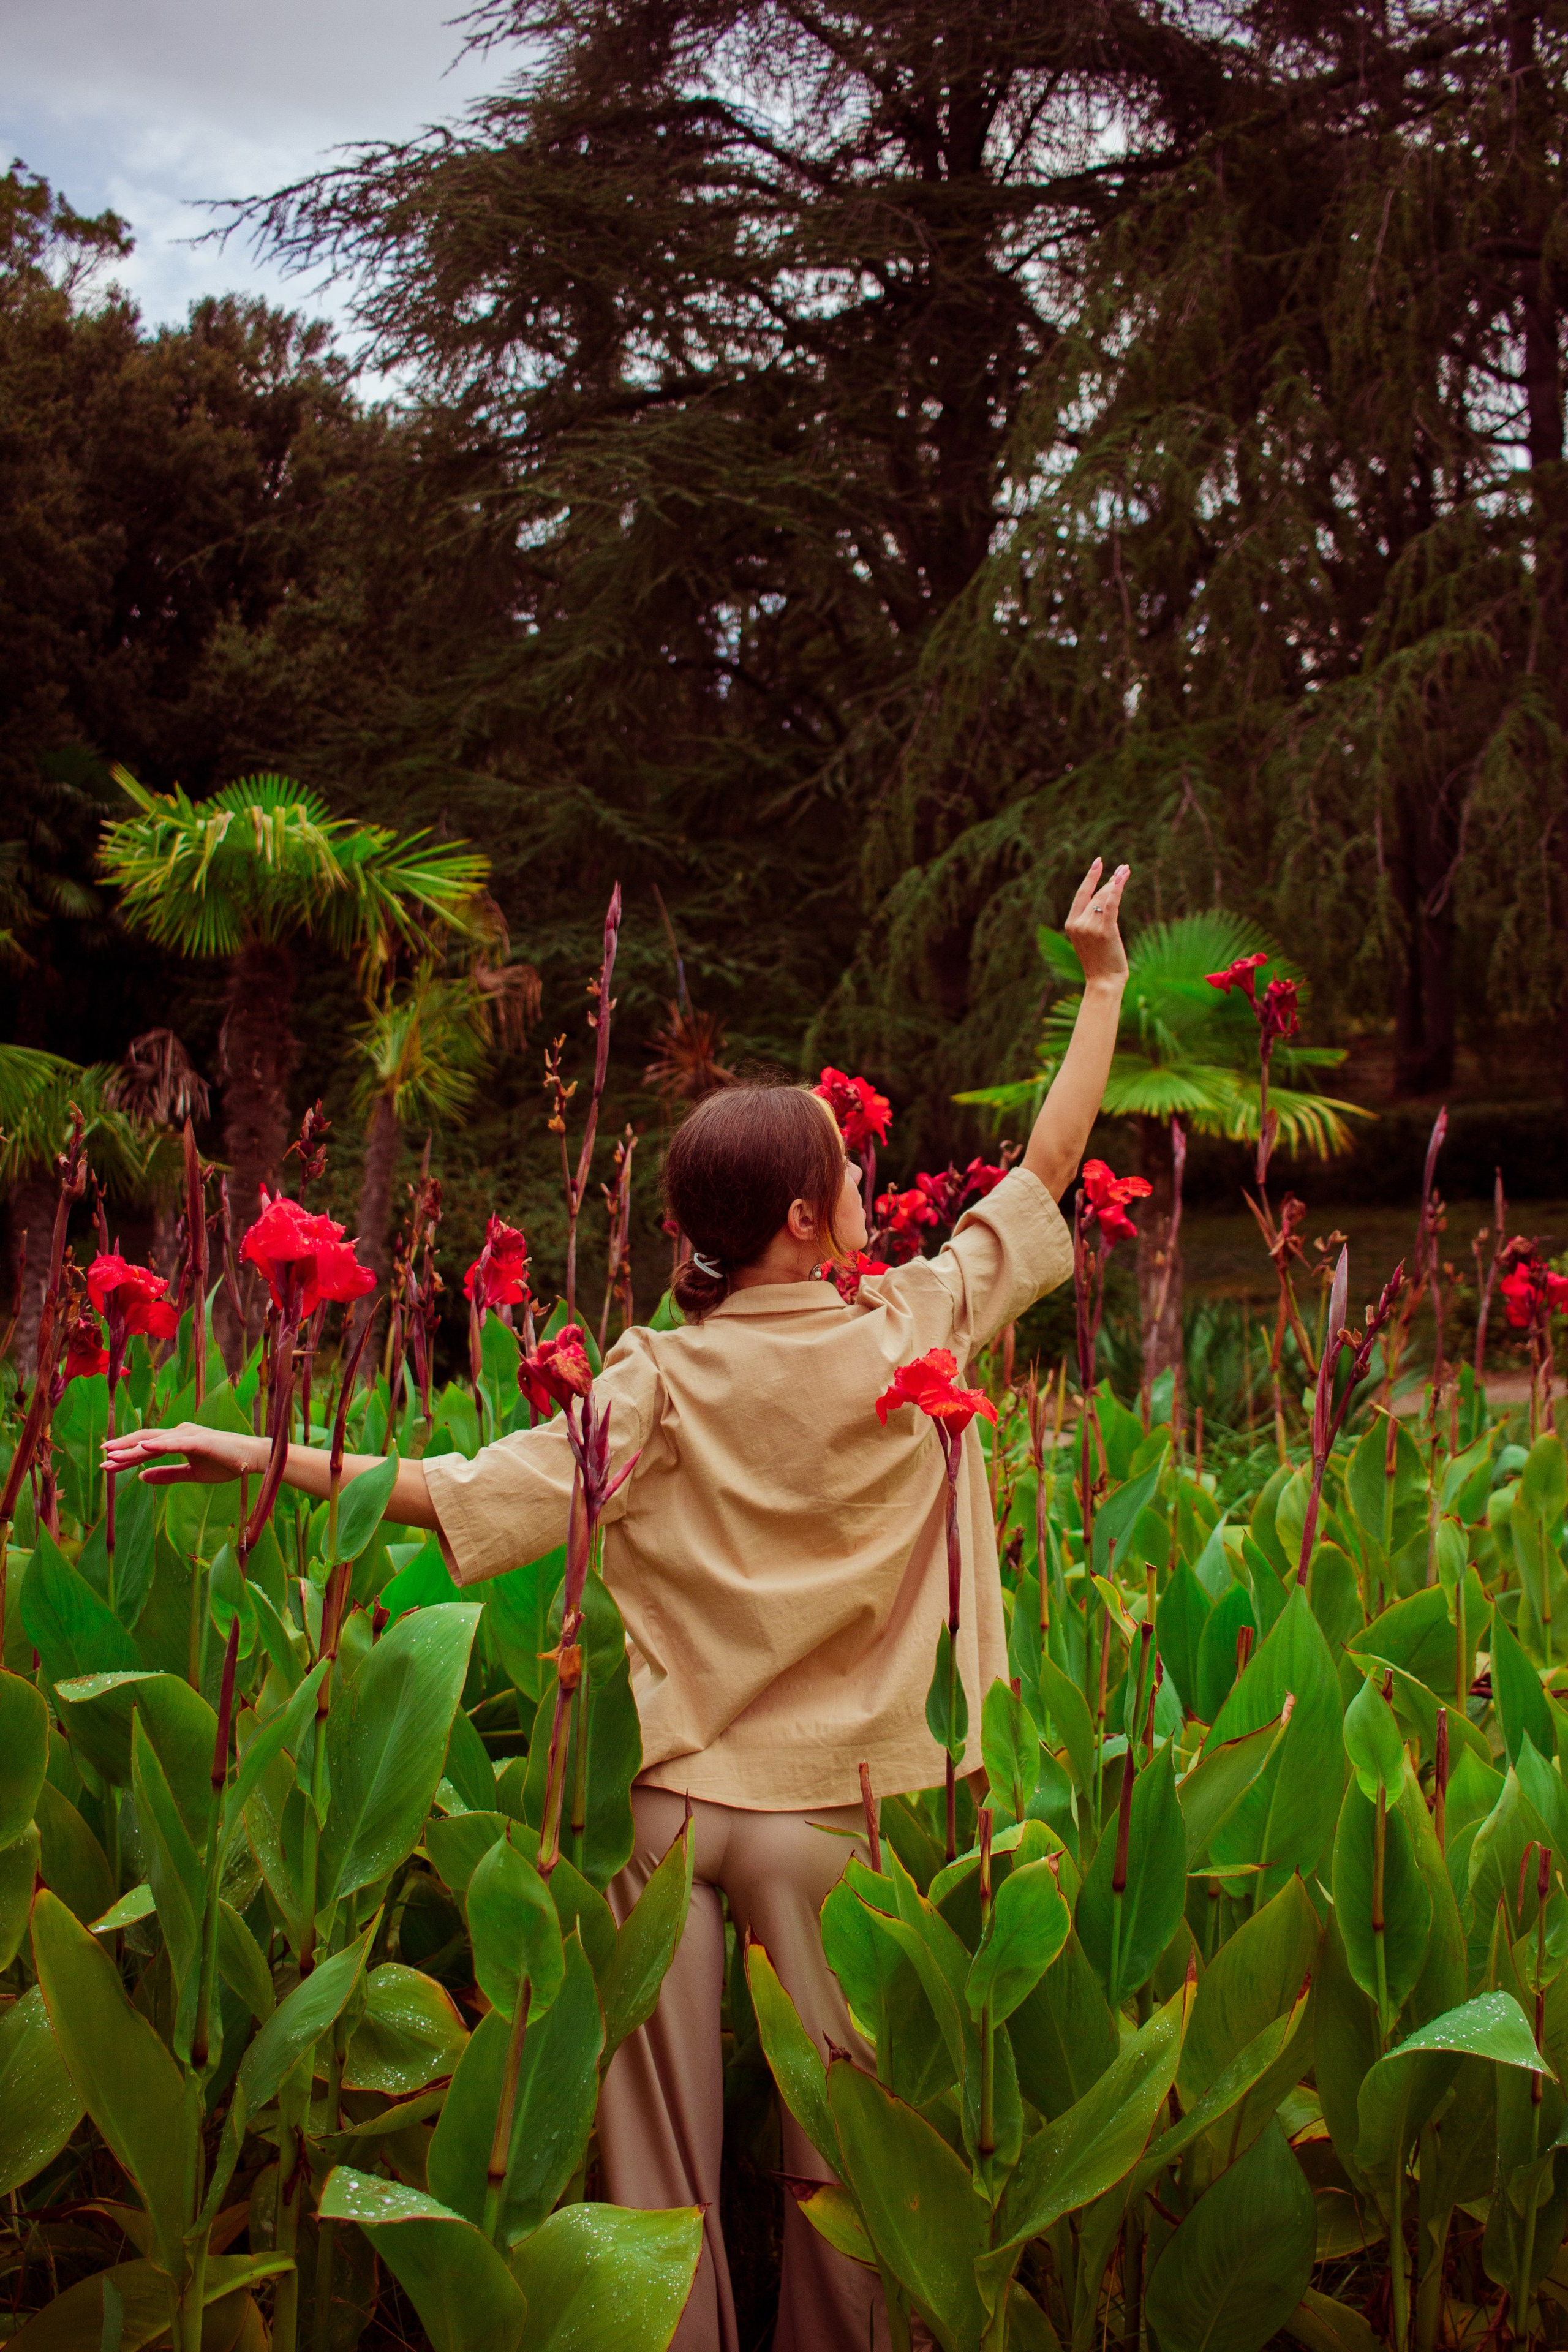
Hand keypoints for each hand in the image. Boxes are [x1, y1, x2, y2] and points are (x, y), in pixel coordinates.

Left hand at [101, 1422, 259, 1486]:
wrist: (252, 1459)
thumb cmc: (226, 1463)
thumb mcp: (191, 1474)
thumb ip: (166, 1475)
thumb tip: (141, 1478)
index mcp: (177, 1440)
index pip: (145, 1448)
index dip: (125, 1455)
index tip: (106, 1464)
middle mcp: (180, 1433)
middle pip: (144, 1440)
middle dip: (121, 1448)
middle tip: (101, 1457)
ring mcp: (189, 1435)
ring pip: (154, 1441)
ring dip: (132, 1448)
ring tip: (113, 1454)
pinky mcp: (199, 1441)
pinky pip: (175, 1443)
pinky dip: (158, 1445)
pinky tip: (143, 1449)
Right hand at [1063, 858, 1130, 984]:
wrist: (1104, 981)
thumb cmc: (1101, 962)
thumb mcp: (1092, 938)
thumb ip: (1094, 920)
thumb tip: (1108, 898)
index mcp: (1071, 924)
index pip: (1081, 894)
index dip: (1090, 877)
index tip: (1098, 862)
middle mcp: (1078, 923)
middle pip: (1096, 895)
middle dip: (1111, 881)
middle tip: (1123, 869)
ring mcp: (1090, 927)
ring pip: (1105, 899)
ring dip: (1117, 883)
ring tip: (1126, 871)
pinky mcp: (1105, 930)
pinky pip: (1111, 905)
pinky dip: (1117, 890)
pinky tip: (1122, 878)